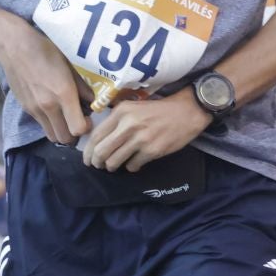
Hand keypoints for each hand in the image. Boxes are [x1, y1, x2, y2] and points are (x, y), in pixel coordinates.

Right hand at [0, 21, 93, 145]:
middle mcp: (48, 106)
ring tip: (66, 117)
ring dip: (61, 131)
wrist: (14, 46)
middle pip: (64, 138)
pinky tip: (53, 108)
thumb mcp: (70, 64)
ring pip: (51, 135)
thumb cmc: (46, 49)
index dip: (86, 127)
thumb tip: (97, 101)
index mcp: (63, 93)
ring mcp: (34, 109)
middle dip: (75, 134)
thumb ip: (84, 86)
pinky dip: (50, 123)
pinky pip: (42, 124)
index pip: (77, 129)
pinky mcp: (26, 108)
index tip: (89, 118)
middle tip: (79, 120)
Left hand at [80, 91, 209, 171]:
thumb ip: (116, 121)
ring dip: (112, 167)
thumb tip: (98, 141)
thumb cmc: (158, 111)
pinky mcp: (152, 151)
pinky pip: (132, 166)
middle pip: (101, 151)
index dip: (88, 151)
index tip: (88, 159)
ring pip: (114, 161)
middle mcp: (128, 125)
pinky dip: (131, 167)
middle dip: (97, 162)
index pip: (96, 136)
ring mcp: (140, 139)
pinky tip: (135, 163)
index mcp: (121, 112)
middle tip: (99, 166)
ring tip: (115, 166)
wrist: (187, 112)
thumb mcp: (134, 108)